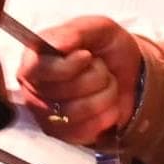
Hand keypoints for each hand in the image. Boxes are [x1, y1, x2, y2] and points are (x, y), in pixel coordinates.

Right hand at [14, 14, 146, 145]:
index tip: (87, 55)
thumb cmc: (105, 49)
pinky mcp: (63, 135)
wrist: (130, 73)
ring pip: (76, 112)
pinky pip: (86, 131)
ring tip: (105, 85)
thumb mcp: (98, 29)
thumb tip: (56, 43)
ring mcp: (46, 116)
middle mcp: (32, 90)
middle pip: (62, 91)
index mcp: (33, 61)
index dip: (68, 66)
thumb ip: (76, 31)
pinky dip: (107, 115)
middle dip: (95, 77)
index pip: (38, 70)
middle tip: (100, 69)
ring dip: (105, 95)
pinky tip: (107, 104)